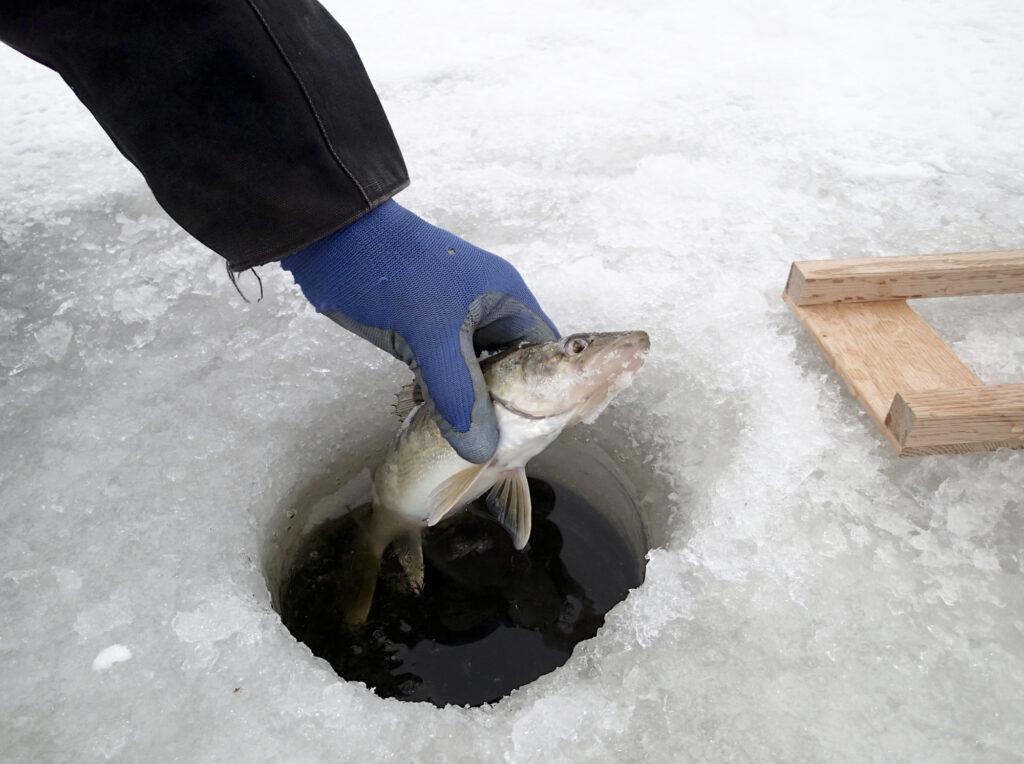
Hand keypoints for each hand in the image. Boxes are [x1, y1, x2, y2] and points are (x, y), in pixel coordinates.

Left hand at [282, 200, 557, 462]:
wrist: (333, 241)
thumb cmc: (396, 276)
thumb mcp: (433, 338)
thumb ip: (459, 395)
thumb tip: (483, 448)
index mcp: (505, 298)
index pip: (543, 350)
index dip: (546, 390)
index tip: (537, 431)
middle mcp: (487, 308)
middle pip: (510, 365)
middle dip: (504, 404)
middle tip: (502, 447)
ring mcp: (453, 319)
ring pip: (474, 370)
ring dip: (470, 402)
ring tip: (473, 442)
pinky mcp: (423, 330)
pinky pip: (445, 370)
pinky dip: (444, 394)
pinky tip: (440, 422)